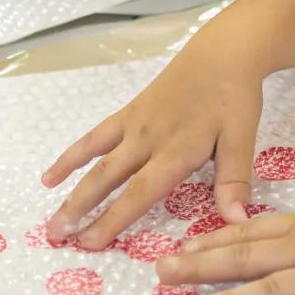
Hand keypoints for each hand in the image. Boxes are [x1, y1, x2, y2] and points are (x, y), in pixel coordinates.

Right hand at [42, 38, 264, 247]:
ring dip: (72, 189)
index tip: (90, 243)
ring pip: (96, 160)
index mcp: (176, 151)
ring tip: (52, 218)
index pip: (139, 193)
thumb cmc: (234, 97)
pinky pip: (95, 137)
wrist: (221, 51)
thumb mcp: (242, 139)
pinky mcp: (129, 112)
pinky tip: (52, 175)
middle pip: (107, 178)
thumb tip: (236, 223)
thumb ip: (233, 182)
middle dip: (81, 209)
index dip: (113, 219)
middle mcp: (148, 140)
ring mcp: (134, 125)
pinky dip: (73, 156)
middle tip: (57, 237)